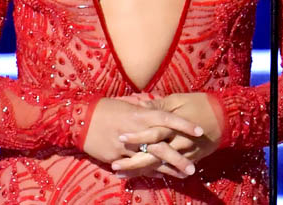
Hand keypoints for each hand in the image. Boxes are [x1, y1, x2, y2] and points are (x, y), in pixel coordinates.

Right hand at [83, 97, 203, 177]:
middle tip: (194, 167)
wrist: (82, 119)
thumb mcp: (129, 105)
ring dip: (168, 169)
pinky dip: (148, 172)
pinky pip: (135, 167)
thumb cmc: (108, 109)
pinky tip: (162, 176)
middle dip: (179, 158)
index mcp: (141, 114)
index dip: (184, 124)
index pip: (167, 118)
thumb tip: (160, 107)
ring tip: (183, 175)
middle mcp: (136, 131)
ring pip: (150, 160)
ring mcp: (126, 147)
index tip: (200, 131)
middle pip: (162, 146)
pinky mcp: (116, 157)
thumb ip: (146, 108)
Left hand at [113, 93, 221, 178]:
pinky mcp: (192, 158)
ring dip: (141, 171)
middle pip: (153, 154)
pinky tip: (144, 177)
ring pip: (161, 166)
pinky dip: (158, 174)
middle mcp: (179, 140)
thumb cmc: (201, 103)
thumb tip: (141, 106)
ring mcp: (186, 152)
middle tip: (114, 167)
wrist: (227, 116)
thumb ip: (159, 104)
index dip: (137, 136)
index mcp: (175, 124)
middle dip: (133, 161)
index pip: (153, 132)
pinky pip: (173, 169)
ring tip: (123, 176)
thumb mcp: (179, 99)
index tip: (120, 137)